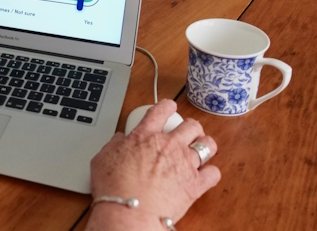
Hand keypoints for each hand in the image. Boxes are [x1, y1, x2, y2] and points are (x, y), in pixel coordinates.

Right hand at [87, 100, 220, 229]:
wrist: (129, 211)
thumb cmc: (113, 186)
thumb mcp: (102, 158)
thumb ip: (114, 145)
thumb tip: (119, 139)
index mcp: (145, 136)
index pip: (160, 110)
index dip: (167, 105)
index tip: (169, 106)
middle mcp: (168, 145)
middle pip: (190, 125)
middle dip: (191, 126)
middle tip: (187, 131)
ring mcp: (184, 163)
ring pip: (207, 144)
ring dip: (205, 144)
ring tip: (202, 148)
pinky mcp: (195, 184)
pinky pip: (214, 173)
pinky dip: (211, 173)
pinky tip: (206, 175)